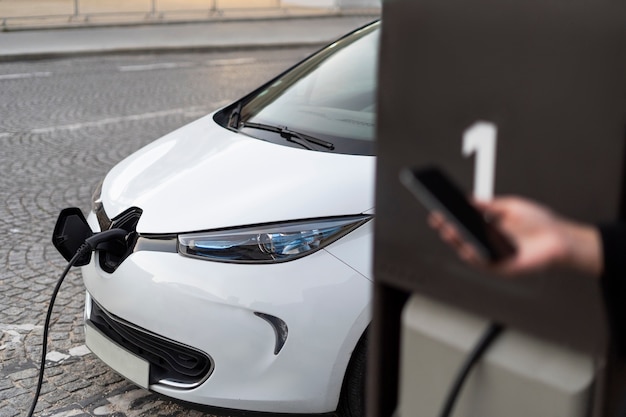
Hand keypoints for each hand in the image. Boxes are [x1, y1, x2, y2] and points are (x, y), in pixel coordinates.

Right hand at [428, 196, 601, 276]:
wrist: (560, 238)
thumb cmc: (540, 223)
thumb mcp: (511, 206)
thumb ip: (490, 205)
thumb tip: (470, 200)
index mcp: (488, 226)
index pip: (463, 222)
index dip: (449, 217)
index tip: (438, 208)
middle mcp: (487, 241)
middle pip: (461, 236)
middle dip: (447, 227)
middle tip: (438, 219)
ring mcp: (492, 254)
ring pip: (467, 250)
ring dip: (456, 241)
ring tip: (449, 230)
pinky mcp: (500, 267)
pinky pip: (481, 263)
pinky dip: (472, 255)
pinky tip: (467, 246)